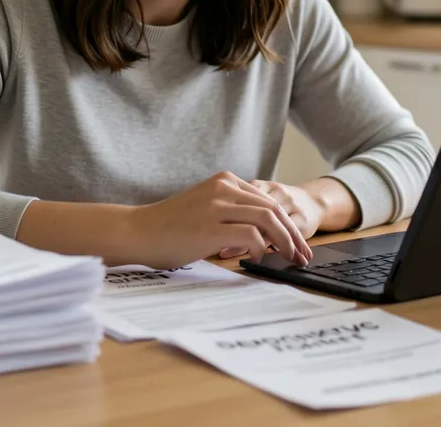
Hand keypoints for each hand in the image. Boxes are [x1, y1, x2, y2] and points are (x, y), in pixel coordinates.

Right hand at [125, 172, 312, 269]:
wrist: (138, 231)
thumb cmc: (168, 226)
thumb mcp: (205, 208)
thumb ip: (230, 211)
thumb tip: (262, 233)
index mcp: (225, 181)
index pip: (267, 200)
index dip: (287, 224)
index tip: (297, 244)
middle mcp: (224, 188)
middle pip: (273, 209)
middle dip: (293, 235)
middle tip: (303, 256)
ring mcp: (217, 206)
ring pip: (267, 219)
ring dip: (284, 242)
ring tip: (290, 259)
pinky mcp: (211, 227)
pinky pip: (250, 235)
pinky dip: (262, 248)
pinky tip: (260, 258)